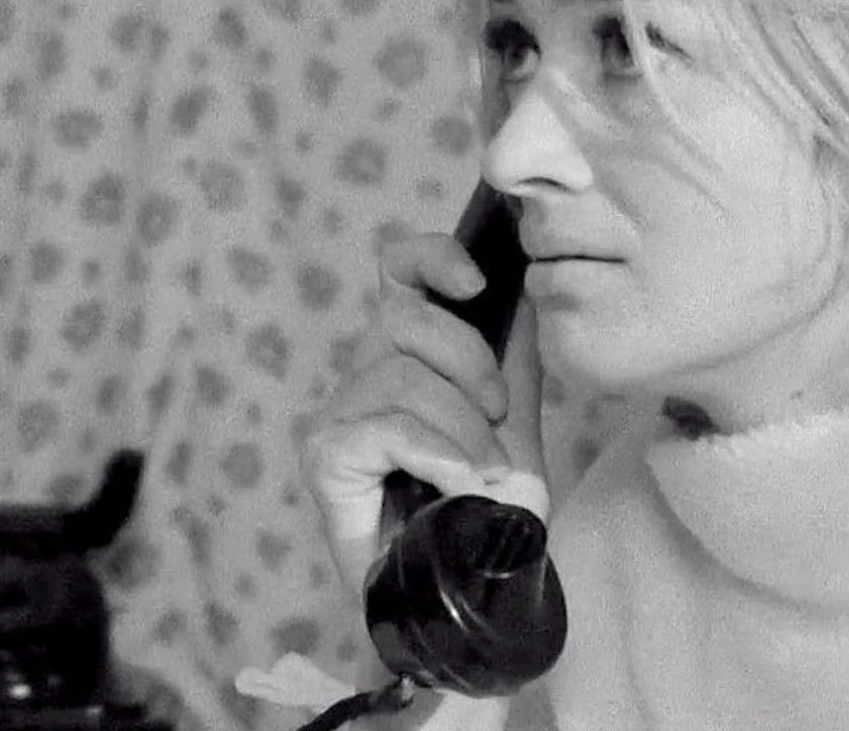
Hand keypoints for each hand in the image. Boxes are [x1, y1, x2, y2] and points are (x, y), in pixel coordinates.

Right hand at [303, 231, 546, 592]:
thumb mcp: (516, 415)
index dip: (432, 257)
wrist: (479, 590)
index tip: (476, 283)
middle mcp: (364, 374)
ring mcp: (338, 416)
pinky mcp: (325, 457)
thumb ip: (511, 349)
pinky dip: (436, 454)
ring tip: (483, 474)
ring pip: (402, 376)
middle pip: (407, 317)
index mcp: (408, 353)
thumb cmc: (491, 510)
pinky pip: (387, 428)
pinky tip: (456, 485)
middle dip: (471, 364)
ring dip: (463, 429)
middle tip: (500, 423)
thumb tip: (523, 282)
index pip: (400, 270)